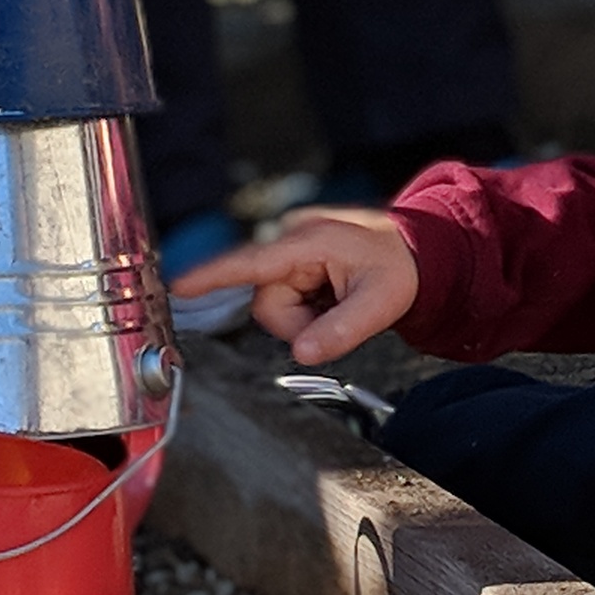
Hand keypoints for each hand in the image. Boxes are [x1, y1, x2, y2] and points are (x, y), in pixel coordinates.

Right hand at [169, 207, 419, 366]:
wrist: (416, 252)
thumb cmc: (401, 267)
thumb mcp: (382, 304)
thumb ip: (341, 330)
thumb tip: (303, 353)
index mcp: (310, 242)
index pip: (250, 263)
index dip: (212, 277)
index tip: (178, 286)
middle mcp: (294, 242)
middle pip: (265, 301)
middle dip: (297, 322)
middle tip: (336, 316)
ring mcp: (292, 252)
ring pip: (274, 306)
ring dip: (304, 317)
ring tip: (337, 303)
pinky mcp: (294, 264)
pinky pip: (285, 300)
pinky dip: (307, 309)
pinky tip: (331, 298)